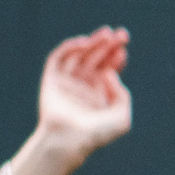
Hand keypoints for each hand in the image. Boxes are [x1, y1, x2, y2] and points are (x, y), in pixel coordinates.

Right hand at [12, 29, 130, 174]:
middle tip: (122, 34)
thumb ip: (123, 96)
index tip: (124, 50)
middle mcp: (83, 87)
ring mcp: (67, 82)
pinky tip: (85, 43)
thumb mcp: (122, 117)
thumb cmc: (97, 134)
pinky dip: (70, 47)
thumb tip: (108, 74)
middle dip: (109, 46)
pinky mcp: (51, 80)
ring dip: (93, 43)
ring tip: (106, 35)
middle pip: (96, 59)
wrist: (70, 140)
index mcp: (99, 95)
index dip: (116, 58)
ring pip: (79, 55)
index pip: (108, 70)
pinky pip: (58, 58)